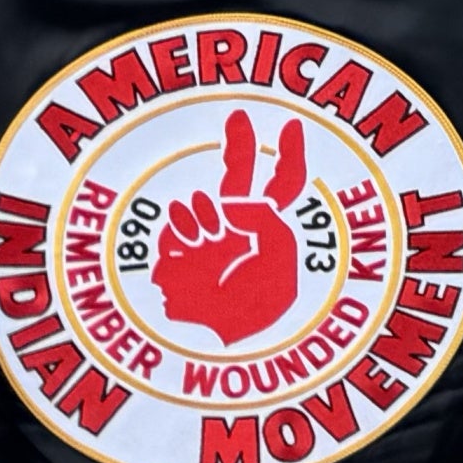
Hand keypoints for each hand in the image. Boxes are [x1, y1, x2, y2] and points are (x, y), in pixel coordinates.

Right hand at [151, 108, 308, 345]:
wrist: (215, 349)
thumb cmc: (256, 312)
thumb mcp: (280, 260)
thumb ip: (264, 219)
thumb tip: (232, 201)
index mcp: (269, 233)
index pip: (283, 185)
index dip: (288, 156)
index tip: (292, 127)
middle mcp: (236, 232)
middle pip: (238, 177)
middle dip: (238, 145)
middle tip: (238, 113)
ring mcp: (202, 241)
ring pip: (198, 203)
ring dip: (202, 217)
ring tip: (212, 244)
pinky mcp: (170, 253)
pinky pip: (174, 225)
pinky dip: (182, 235)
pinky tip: (188, 255)